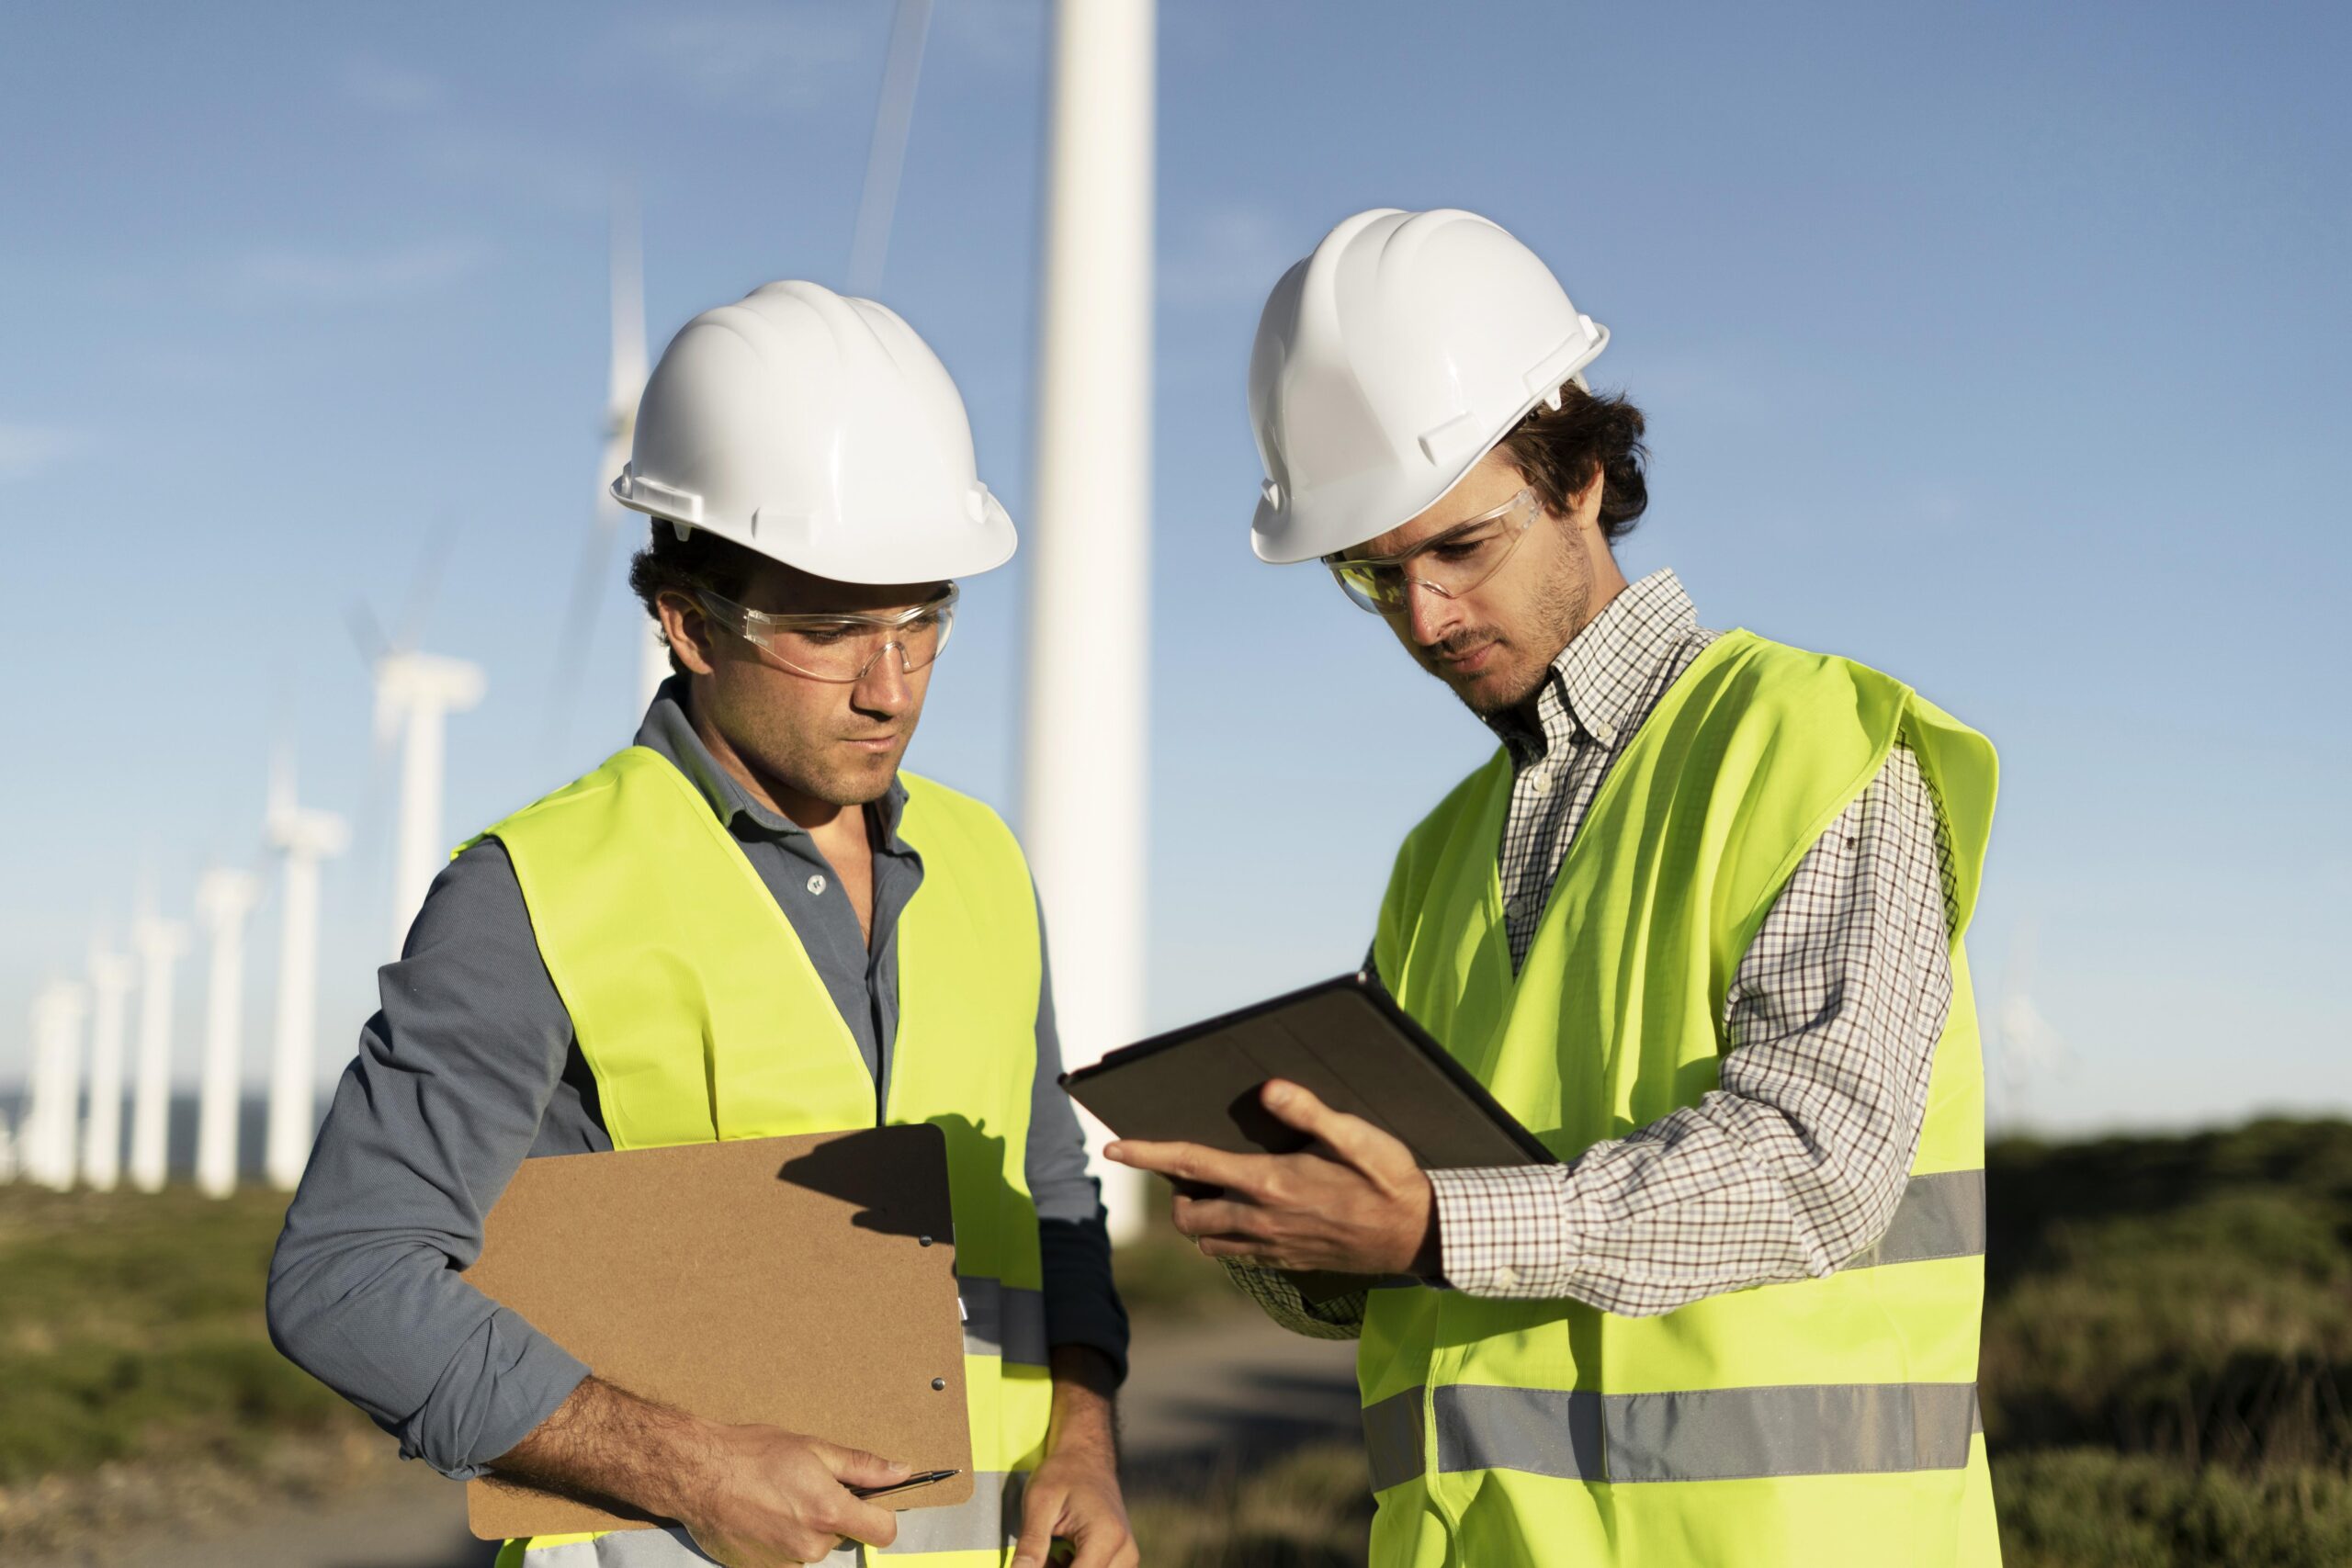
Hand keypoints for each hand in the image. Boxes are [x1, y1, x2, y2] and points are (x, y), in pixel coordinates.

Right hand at [673, 1423, 905, 1567]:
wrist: (699, 1475)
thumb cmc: (754, 1455)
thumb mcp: (815, 1449)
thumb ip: (863, 1467)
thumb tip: (902, 1472)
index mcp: (830, 1513)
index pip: (883, 1532)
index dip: (878, 1515)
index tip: (865, 1503)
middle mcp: (811, 1546)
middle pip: (842, 1537)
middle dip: (831, 1515)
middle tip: (803, 1488)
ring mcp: (785, 1564)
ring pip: (813, 1548)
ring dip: (804, 1529)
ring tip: (777, 1501)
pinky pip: (787, 1559)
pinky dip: (780, 1542)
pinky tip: (762, 1519)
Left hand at [1012, 1437, 1134, 1567]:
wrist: (1087, 1455)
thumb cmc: (1063, 1473)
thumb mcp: (1039, 1504)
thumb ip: (1030, 1545)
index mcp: (1105, 1536)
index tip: (1033, 1565)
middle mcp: (1124, 1550)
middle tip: (1039, 1558)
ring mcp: (1127, 1555)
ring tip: (1049, 1556)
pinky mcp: (1124, 1556)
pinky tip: (1061, 1557)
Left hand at [1105, 1079, 1438, 1276]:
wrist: (1419, 1236)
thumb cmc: (1390, 1179)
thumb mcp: (1358, 1136)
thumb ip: (1309, 1112)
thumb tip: (1268, 1089)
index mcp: (1270, 1183)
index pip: (1190, 1167)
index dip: (1147, 1156)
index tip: (1114, 1147)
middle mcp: (1262, 1220)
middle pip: (1187, 1215)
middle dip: (1176, 1195)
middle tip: (1192, 1171)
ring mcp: (1273, 1247)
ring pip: (1208, 1242)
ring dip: (1201, 1219)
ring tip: (1218, 1192)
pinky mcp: (1286, 1263)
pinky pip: (1237, 1256)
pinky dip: (1227, 1237)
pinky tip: (1249, 1215)